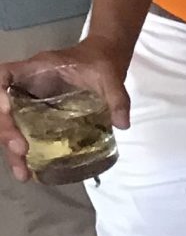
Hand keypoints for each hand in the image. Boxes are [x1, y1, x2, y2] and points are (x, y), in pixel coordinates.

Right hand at [0, 38, 130, 181]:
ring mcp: (28, 102)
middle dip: (6, 130)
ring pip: (9, 124)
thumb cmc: (100, 64)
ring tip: (23, 173)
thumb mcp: (110, 77)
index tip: (8, 110)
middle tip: (20, 150)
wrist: (104, 62)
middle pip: (2, 107)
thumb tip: (122, 123)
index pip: (4, 75)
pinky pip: (21, 133)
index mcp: (37, 69)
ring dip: (10, 147)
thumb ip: (117, 98)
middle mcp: (25, 86)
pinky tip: (29, 171)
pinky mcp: (35, 117)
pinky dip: (21, 152)